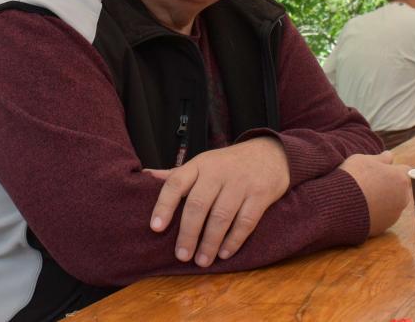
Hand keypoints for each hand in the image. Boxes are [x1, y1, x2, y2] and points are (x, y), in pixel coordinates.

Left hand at [144, 136, 289, 266]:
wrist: (270, 154)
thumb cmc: (228, 164)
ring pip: (221, 216)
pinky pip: (245, 221)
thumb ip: (177, 174)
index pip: (176, 183)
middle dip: (188, 233)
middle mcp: (218, 172)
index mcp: (199, 165)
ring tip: (202, 261)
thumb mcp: (202, 163)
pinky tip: (224, 253)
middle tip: (182, 255)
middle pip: (198, 204)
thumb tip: (144, 177)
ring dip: (210, 242)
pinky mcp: (260, 195)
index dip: (164, 205)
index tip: (155, 228)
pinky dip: (234, 240)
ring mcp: (240, 183)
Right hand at [338, 151, 410, 236]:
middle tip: (372, 183)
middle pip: (401, 189)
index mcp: (400, 178)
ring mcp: (395, 214)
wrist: (340, 205)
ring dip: (384, 201)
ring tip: (364, 197)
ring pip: (393, 204)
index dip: (393, 169)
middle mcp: (403, 197)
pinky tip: (361, 209)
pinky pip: (383, 217)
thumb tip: (389, 156)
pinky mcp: (385, 227)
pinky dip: (376, 213)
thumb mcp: (363, 160)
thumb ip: (380, 158)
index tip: (382, 170)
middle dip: (391, 186)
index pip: (405, 171)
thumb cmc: (353, 177)